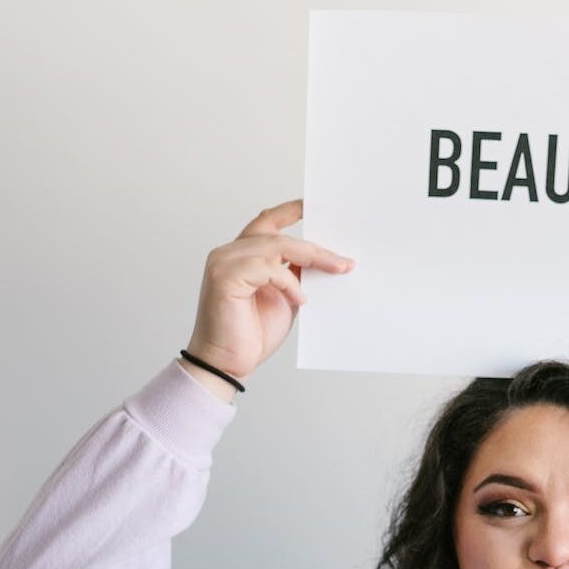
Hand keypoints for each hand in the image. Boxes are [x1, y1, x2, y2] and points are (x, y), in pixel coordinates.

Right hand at [187, 198, 354, 380]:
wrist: (228, 363)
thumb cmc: (251, 334)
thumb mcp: (285, 298)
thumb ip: (296, 275)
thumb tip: (322, 259)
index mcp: (241, 256)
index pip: (265, 222)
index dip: (289, 211)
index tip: (313, 205)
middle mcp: (229, 253)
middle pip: (277, 235)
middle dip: (315, 247)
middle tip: (345, 261)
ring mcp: (224, 262)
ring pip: (275, 247)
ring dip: (311, 260)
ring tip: (334, 273)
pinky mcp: (224, 276)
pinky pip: (268, 268)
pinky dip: (289, 283)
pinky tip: (299, 300)